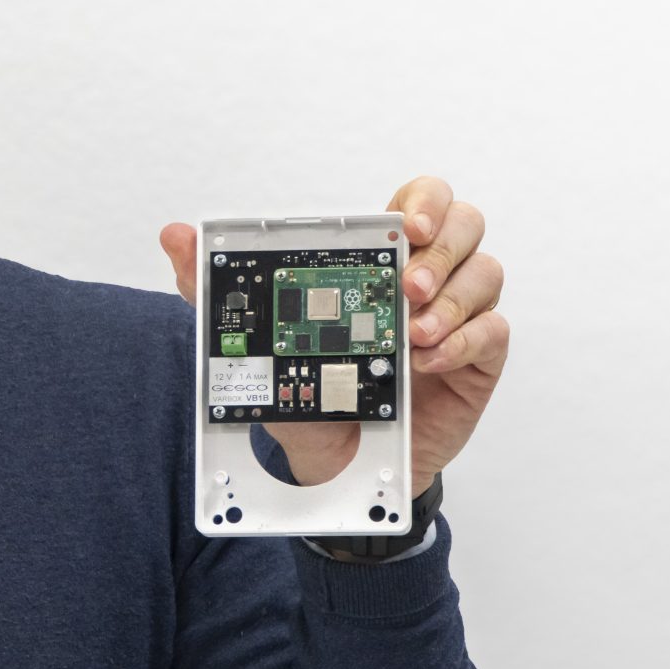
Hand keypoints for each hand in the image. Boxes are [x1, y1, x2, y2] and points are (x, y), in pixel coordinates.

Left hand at [159, 177, 508, 495]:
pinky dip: (464, 341)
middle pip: (465, 225)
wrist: (339, 467)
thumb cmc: (311, 395)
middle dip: (441, 249)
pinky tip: (427, 361)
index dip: (423, 201)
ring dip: (452, 298)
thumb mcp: (258, 346)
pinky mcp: (478, 359)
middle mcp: (425, 280)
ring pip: (486, 273)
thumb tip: (175, 237)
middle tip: (406, 287)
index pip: (419, 203)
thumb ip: (213, 291)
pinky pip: (494, 332)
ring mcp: (456, 317)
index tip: (406, 226)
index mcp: (379, 262)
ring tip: (412, 334)